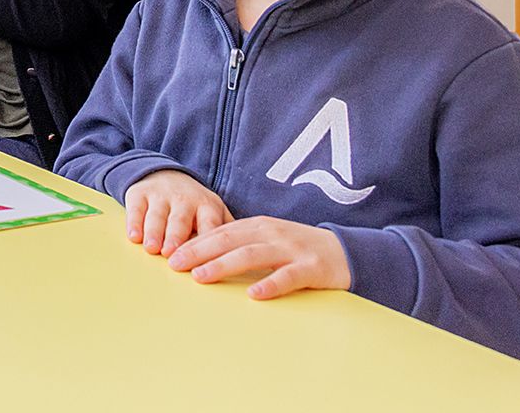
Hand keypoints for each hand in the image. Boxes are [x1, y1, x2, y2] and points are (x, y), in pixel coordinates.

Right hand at [124, 169, 230, 256]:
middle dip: (175, 237)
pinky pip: (136, 209)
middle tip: (171, 255)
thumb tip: (247, 259)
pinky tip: (134, 237)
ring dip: (154, 232)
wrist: (165, 175)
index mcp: (208, 206)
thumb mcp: (215, 212)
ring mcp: (161, 195)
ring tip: (152, 248)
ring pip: (157, 215)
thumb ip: (228, 233)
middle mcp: (185, 199)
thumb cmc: (195, 205)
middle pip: (180, 220)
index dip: (207, 244)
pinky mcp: (140, 193)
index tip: (204, 263)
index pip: (209, 227)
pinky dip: (134, 222)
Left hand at [167, 216, 351, 298]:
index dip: (194, 242)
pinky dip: (271, 284)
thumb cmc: (300, 249)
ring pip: (252, 255)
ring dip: (224, 265)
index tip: (171, 255)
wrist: (348, 251)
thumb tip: (204, 257)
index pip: (220, 232)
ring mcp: (292, 249)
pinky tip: (254, 294)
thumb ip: (243, 245)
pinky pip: (289, 276)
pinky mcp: (312, 268)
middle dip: (199, 251)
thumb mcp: (270, 241)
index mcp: (259, 226)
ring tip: (201, 276)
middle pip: (229, 240)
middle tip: (174, 264)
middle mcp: (272, 233)